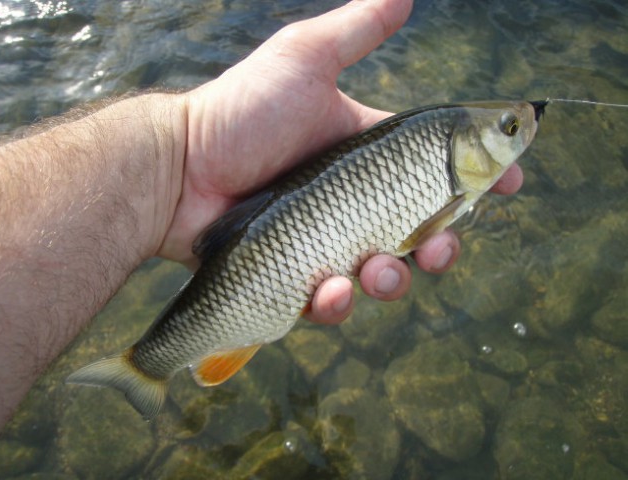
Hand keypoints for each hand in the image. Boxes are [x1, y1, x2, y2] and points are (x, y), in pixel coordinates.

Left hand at [157, 0, 522, 323]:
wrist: (179, 168)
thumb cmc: (239, 113)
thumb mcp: (303, 61)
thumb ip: (356, 31)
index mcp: (365, 157)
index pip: (434, 171)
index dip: (477, 179)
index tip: (511, 184)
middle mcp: (351, 204)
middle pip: (417, 235)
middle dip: (441, 247)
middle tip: (441, 250)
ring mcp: (324, 243)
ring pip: (381, 275)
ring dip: (393, 280)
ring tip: (380, 271)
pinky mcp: (293, 278)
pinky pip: (329, 300)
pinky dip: (337, 302)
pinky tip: (331, 290)